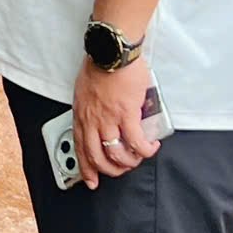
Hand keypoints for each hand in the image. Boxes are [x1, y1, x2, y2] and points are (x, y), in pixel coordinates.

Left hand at [73, 55, 158, 188]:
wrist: (110, 51)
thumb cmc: (99, 65)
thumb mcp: (85, 91)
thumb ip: (91, 108)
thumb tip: (102, 118)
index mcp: (81, 115)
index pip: (80, 148)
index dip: (86, 169)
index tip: (91, 181)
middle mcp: (92, 120)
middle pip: (97, 157)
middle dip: (111, 170)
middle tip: (123, 171)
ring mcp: (108, 119)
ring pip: (117, 154)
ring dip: (130, 162)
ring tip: (140, 157)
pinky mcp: (126, 114)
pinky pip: (136, 142)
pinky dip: (145, 150)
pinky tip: (151, 147)